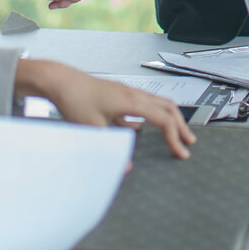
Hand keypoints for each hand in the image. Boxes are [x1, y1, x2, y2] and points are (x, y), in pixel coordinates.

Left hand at [16, 58, 196, 157]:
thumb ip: (113, 149)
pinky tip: (140, 127)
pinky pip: (142, 103)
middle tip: (188, 142)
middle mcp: (133, 94)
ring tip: (173, 133)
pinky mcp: (118, 94)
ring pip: (158, 103)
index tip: (181, 152)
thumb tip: (127, 167)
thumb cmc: (74, 99)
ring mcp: (126, 92)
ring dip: (168, 118)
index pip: (164, 120)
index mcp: (132, 102)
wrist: (60, 81)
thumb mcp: (94, 129)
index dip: (175, 138)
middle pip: (169, 107)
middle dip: (181, 126)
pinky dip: (150, 114)